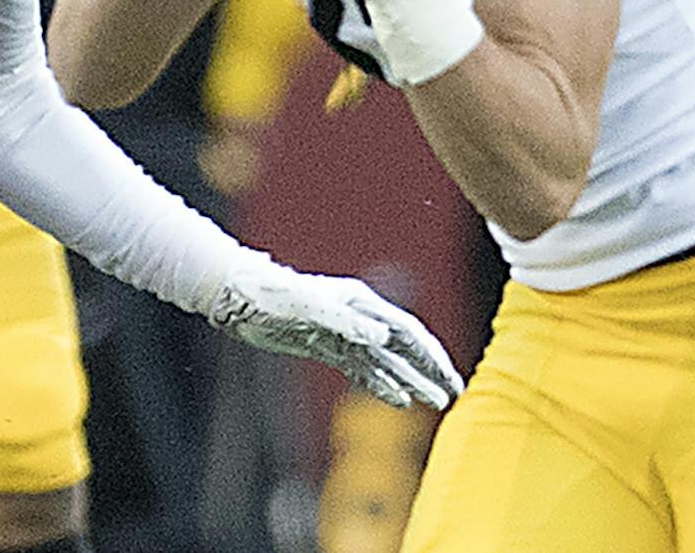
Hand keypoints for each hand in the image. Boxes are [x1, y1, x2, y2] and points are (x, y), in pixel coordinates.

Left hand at [209, 254, 462, 411]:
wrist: (238, 296)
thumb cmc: (273, 293)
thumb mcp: (309, 307)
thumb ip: (347, 321)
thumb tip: (385, 336)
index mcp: (360, 302)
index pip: (406, 332)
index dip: (430, 355)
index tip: (451, 376)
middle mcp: (357, 316)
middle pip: (403, 346)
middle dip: (430, 369)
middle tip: (455, 392)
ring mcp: (342, 332)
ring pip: (385, 360)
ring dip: (410, 380)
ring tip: (435, 401)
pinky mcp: (326, 346)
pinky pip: (361, 368)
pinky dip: (381, 384)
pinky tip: (397, 399)